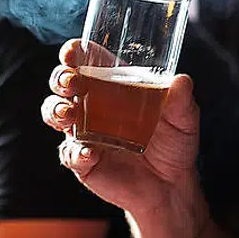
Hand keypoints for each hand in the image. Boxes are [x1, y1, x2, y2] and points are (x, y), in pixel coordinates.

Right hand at [41, 38, 201, 218]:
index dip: (74, 53)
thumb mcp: (184, 120)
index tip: (72, 52)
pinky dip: (76, 152)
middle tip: (71, 83)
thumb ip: (182, 101)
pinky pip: (69, 153)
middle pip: (62, 83)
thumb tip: (181, 81)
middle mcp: (92, 105)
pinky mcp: (83, 160)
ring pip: (54, 113)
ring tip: (70, 114)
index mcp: (113, 86)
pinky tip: (90, 153)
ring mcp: (84, 132)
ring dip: (56, 110)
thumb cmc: (174, 143)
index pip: (87, 61)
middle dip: (60, 78)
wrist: (171, 185)